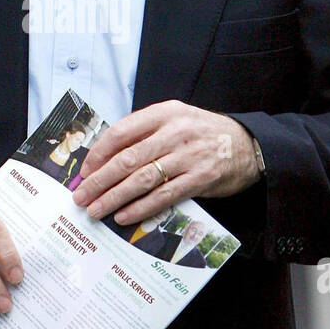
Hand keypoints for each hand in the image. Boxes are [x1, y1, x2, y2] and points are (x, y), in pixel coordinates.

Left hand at [72, 101, 259, 225]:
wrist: (248, 145)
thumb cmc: (203, 134)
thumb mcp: (175, 120)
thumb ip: (144, 133)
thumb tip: (105, 159)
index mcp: (164, 113)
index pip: (121, 132)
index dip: (98, 153)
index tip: (84, 171)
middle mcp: (174, 132)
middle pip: (127, 158)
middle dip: (99, 180)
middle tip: (81, 196)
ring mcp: (188, 156)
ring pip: (141, 179)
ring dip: (114, 197)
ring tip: (96, 210)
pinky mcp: (200, 178)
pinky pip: (163, 196)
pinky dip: (140, 208)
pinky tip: (124, 215)